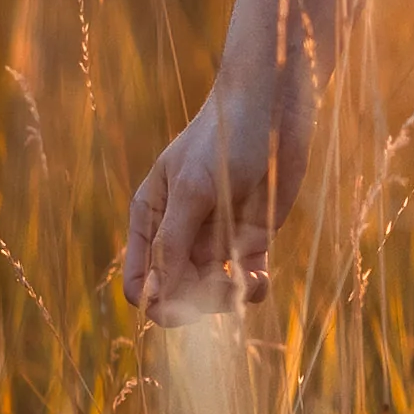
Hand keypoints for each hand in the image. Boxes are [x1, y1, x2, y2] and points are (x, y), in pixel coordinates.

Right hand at [121, 46, 297, 315]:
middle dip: (198, 301)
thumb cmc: (222, 140)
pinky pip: (246, 284)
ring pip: (213, 295)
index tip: (183, 297)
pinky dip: (253, 289)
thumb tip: (155, 298)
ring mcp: (215, 240)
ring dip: (229, 299)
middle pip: (178, 295)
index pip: (141, 284)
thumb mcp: (192, 189)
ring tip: (247, 281)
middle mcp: (180, 236)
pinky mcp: (251, 241)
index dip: (159, 301)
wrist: (272, 111)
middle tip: (223, 285)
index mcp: (151, 220)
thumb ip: (172, 242)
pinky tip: (259, 277)